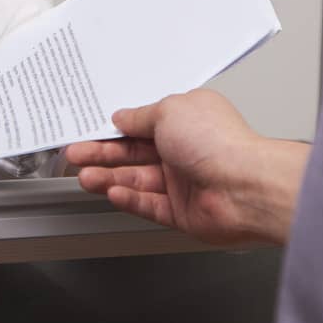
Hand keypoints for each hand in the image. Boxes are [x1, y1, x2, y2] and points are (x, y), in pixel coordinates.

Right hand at [64, 89, 306, 245]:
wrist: (246, 188)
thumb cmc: (221, 143)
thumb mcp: (169, 110)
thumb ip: (140, 116)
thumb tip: (123, 117)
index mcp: (187, 121)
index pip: (141, 125)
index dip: (113, 130)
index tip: (89, 131)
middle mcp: (185, 151)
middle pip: (134, 154)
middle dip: (102, 154)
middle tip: (76, 155)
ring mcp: (183, 182)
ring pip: (137, 179)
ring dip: (109, 177)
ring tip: (85, 176)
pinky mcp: (183, 211)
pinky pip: (148, 204)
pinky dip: (128, 198)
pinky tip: (111, 193)